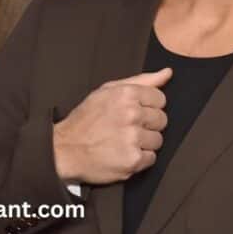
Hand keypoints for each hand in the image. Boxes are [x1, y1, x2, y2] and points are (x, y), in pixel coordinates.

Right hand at [53, 68, 170, 184]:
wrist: (64, 150)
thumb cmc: (86, 120)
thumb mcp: (108, 91)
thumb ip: (141, 81)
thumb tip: (168, 73)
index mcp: (127, 94)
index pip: (160, 99)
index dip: (148, 106)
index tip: (135, 112)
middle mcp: (131, 114)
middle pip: (162, 119)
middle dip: (148, 124)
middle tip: (127, 128)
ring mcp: (133, 138)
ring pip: (158, 139)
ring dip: (144, 143)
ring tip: (124, 141)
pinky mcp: (132, 160)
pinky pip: (152, 158)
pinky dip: (140, 159)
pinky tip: (123, 153)